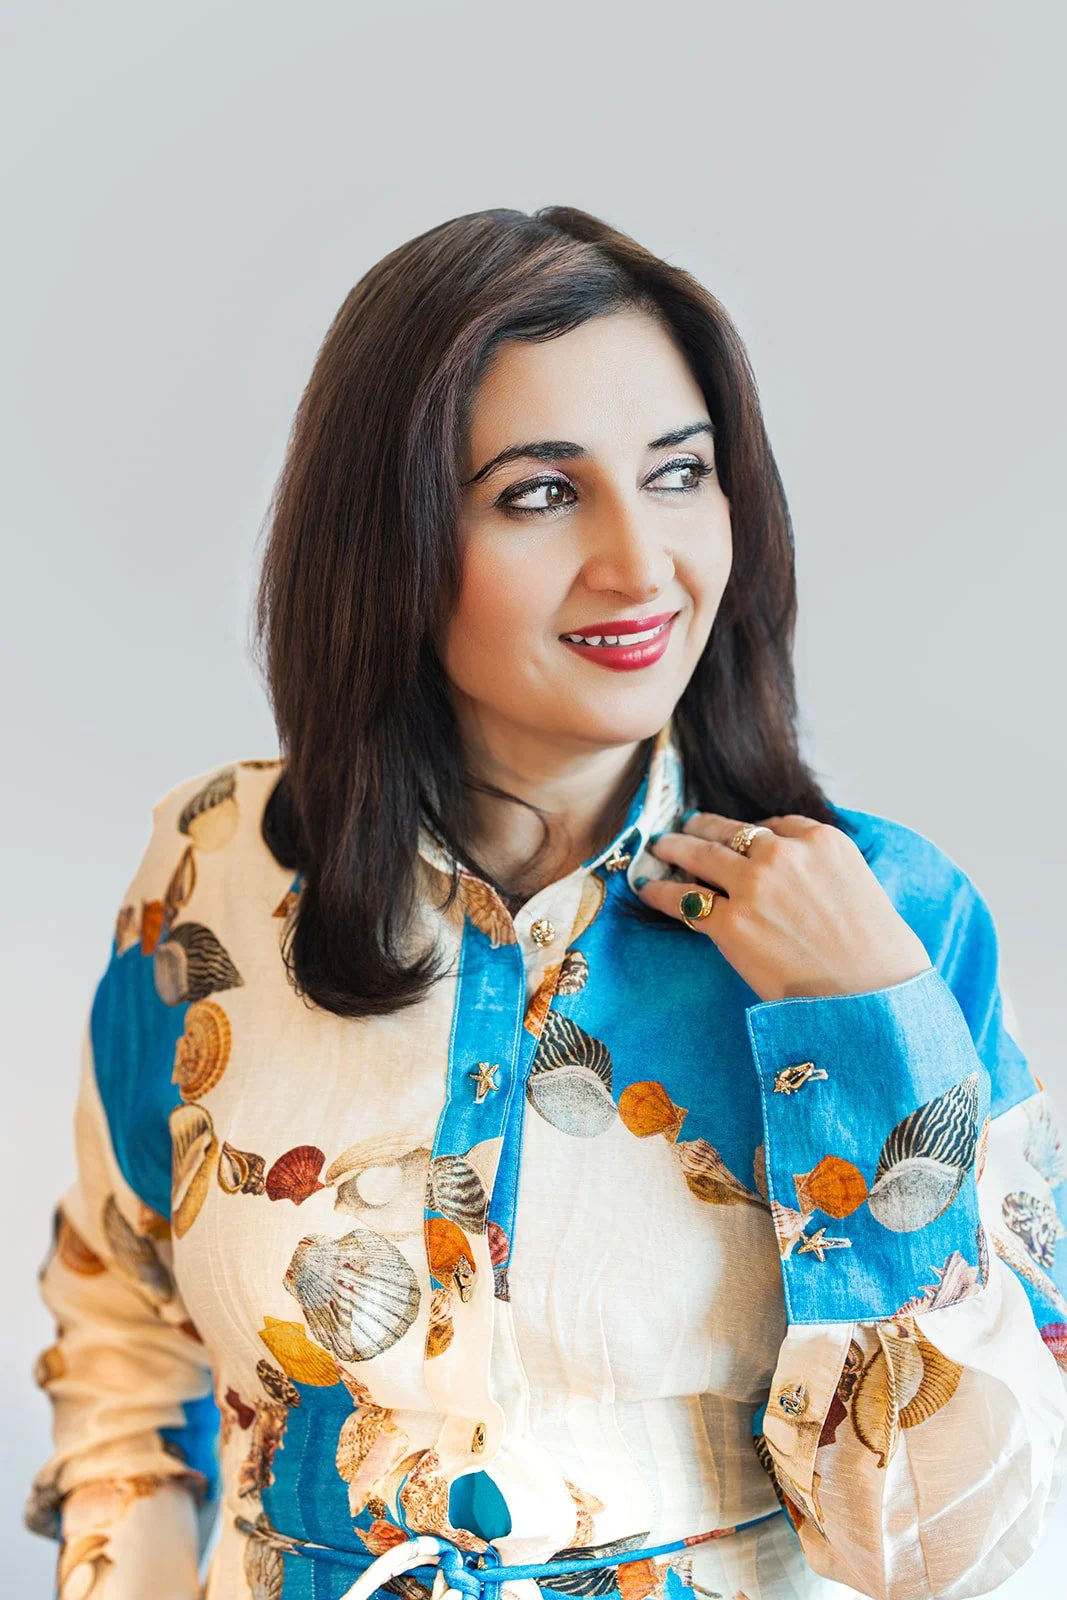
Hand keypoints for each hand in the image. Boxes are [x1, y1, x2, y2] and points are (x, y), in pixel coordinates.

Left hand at [635, 811, 931, 1003]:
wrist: (872, 996)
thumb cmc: (880, 956)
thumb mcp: (862, 887)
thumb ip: (826, 872)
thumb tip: (802, 882)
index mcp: (823, 842)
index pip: (776, 825)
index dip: (751, 831)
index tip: (736, 836)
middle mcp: (784, 855)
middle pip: (730, 831)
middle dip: (701, 828)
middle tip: (684, 827)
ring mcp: (754, 887)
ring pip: (700, 855)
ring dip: (674, 848)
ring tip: (659, 847)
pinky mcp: (731, 924)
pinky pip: (684, 900)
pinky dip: (661, 893)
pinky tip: (647, 890)